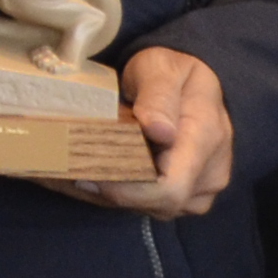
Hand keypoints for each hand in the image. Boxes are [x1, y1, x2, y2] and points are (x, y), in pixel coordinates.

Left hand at [46, 48, 235, 218]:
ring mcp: (202, 188)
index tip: (86, 174)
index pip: (170, 188)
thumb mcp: (161, 68)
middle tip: (67, 170)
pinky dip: (120, 194)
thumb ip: (159, 96)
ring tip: (74, 171)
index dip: (127, 190)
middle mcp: (210, 172)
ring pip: (152, 209)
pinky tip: (91, 176)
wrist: (190, 80)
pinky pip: (152, 206)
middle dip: (111, 191)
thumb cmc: (172, 69)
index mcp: (206, 139)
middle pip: (158, 204)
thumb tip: (161, 132)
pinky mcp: (189, 194)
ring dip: (112, 195)